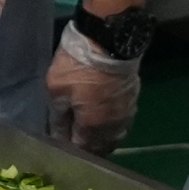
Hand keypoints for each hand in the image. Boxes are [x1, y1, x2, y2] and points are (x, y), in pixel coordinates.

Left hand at [46, 22, 140, 152]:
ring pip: (113, 137)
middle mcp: (112, 126)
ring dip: (102, 139)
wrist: (108, 40)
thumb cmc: (77, 65)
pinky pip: (121, 122)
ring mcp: (125, 114)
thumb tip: (58, 135)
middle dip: (88, 148)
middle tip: (75, 139)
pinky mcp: (132, 100)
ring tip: (89, 131)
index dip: (69, 148)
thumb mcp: (56, 88)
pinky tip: (103, 117)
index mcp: (92, 127)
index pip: (80, 149)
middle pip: (100, 148)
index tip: (60, 144)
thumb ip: (58, 116)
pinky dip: (111, 125)